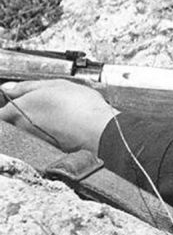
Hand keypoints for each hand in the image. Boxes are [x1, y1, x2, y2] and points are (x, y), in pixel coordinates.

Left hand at [0, 80, 118, 154]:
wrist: (101, 132)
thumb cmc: (80, 108)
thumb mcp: (54, 84)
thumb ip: (26, 86)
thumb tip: (8, 88)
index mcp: (18, 111)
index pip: (0, 112)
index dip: (8, 105)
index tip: (17, 99)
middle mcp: (23, 129)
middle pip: (14, 121)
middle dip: (25, 112)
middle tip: (44, 103)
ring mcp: (36, 141)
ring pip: (30, 129)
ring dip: (41, 121)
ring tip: (60, 113)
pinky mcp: (50, 149)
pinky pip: (45, 137)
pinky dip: (53, 131)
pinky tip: (68, 124)